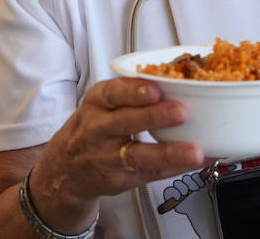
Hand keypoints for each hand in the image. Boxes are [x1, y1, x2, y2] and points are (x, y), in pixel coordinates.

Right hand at [28, 78, 203, 229]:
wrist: (66, 167)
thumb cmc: (94, 126)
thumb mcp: (102, 103)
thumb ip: (132, 92)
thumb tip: (179, 80)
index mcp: (97, 102)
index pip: (112, 94)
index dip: (134, 91)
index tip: (155, 88)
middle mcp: (98, 129)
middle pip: (125, 122)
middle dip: (155, 117)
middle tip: (182, 111)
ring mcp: (107, 157)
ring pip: (138, 155)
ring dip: (170, 153)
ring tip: (194, 150)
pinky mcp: (118, 179)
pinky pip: (149, 174)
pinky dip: (175, 168)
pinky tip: (193, 163)